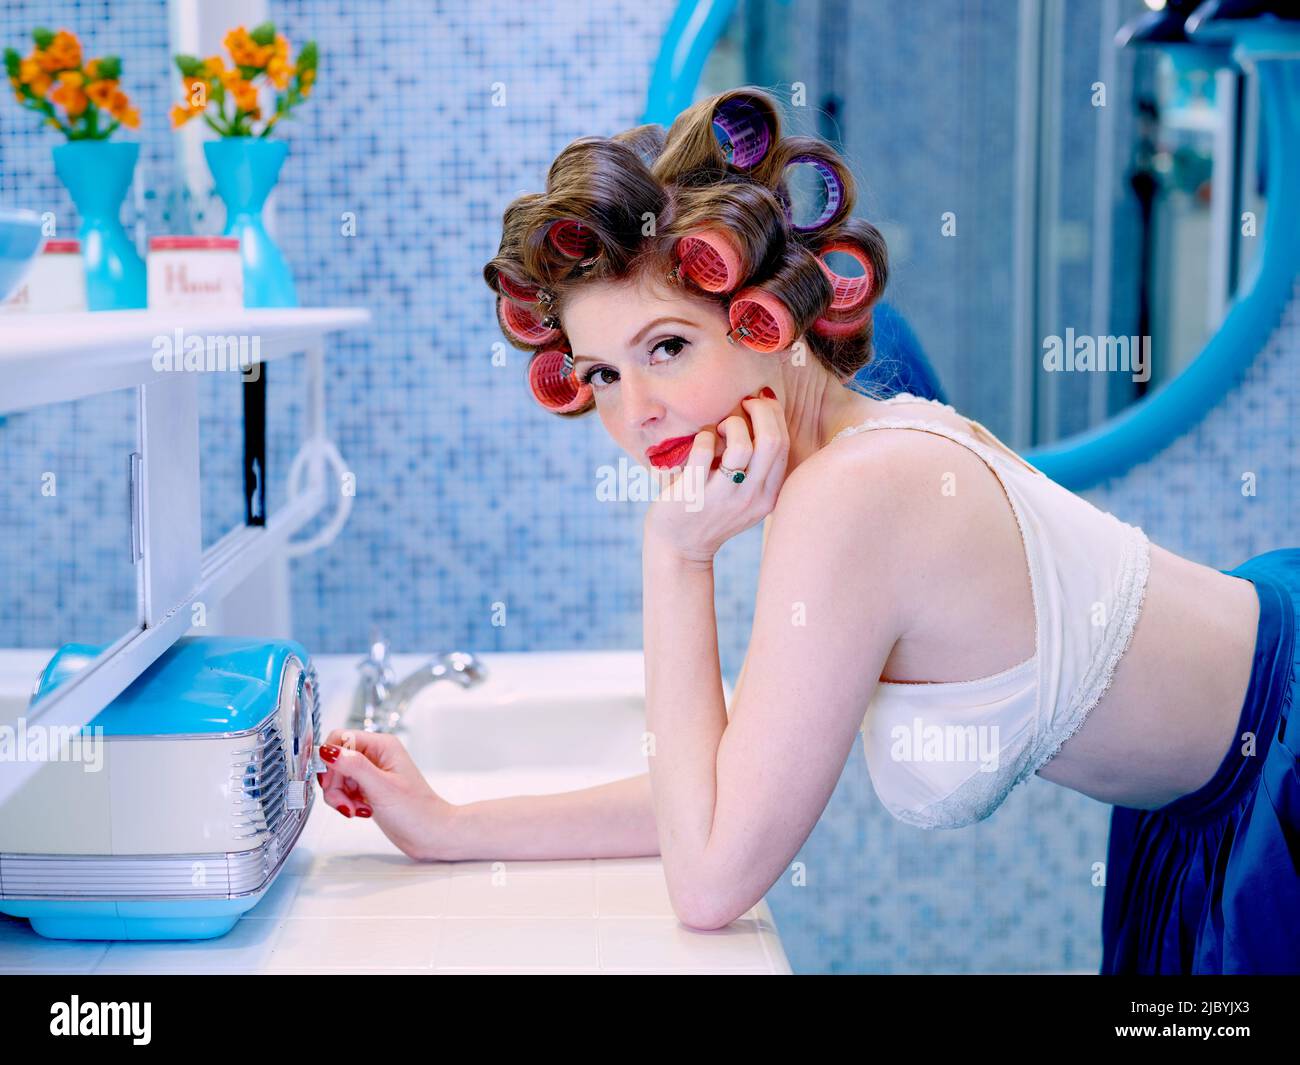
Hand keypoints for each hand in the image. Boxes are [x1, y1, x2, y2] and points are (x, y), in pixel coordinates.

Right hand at [316, 728, 456, 860]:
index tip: (330, 781)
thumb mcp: (382, 787)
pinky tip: (360, 811)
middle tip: (346, 803)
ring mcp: (371, 773)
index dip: (330, 759)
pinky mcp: (368, 789)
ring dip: (340, 797)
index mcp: (382, 745)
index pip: (341, 737)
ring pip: (337, 778)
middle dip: (334, 784)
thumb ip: (354, 766)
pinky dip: (346, 803)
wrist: (430, 834)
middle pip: (335, 760)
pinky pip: (343, 791)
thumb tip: (328, 751)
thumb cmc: (417, 811)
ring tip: (356, 810)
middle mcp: (375, 755)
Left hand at [644, 386, 789, 564]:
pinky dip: (704, 436)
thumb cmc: (713, 512)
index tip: (757, 404)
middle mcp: (752, 497)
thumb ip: (759, 464)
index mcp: (769, 494)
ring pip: (742, 446)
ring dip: (732, 424)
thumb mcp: (747, 495)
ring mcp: (723, 498)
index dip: (773, 414)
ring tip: (720, 428)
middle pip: (772, 441)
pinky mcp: (694, 494)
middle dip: (760, 411)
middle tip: (742, 405)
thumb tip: (765, 407)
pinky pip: (704, 451)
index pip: (784, 444)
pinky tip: (701, 441)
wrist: (680, 549)